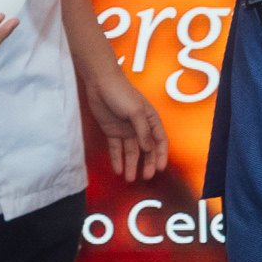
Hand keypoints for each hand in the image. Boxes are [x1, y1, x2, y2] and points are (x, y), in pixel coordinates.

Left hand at [81, 55, 167, 177]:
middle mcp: (139, 127)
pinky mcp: (112, 131)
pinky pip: (116, 148)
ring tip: (129, 178)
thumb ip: (142, 131)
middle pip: (146, 149)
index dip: (161, 155)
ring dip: (131, 165)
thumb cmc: (122, 93)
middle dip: (147, 164)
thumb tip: (148, 149)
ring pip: (131, 152)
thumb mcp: (136, 112)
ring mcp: (125, 130)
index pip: (159, 141)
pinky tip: (117, 169)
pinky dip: (116, 159)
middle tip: (145, 177)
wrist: (100, 83)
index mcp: (150, 120)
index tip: (159, 168)